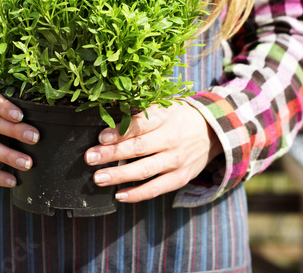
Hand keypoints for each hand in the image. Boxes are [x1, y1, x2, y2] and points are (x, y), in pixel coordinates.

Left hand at [84, 101, 219, 202]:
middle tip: (90, 158)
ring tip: (99, 178)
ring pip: (144, 170)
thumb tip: (109, 122)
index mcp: (165, 118)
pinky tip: (119, 195)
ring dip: (119, 175)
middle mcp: (171, 140)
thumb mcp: (163, 107)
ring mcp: (176, 160)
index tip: (101, 137)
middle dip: (111, 154)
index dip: (119, 132)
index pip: (140, 125)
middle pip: (138, 148)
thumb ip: (139, 114)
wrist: (213, 132)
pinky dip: (137, 194)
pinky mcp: (180, 178)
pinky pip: (156, 189)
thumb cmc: (179, 117)